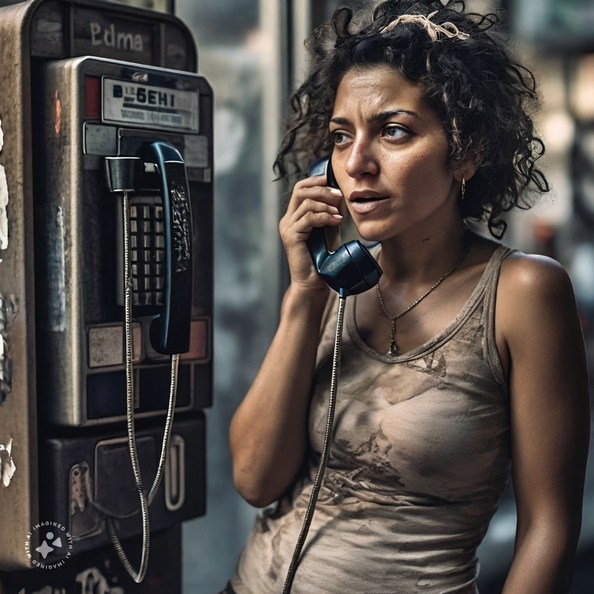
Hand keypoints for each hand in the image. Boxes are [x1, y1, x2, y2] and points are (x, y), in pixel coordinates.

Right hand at [279, 173, 343, 291]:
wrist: (313, 283)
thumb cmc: (322, 260)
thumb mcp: (328, 231)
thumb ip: (330, 215)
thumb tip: (341, 198)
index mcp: (294, 217)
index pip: (300, 188)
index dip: (315, 181)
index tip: (332, 182)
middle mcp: (288, 220)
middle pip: (301, 190)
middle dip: (322, 189)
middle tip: (340, 195)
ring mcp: (288, 228)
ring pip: (305, 202)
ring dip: (326, 204)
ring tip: (340, 213)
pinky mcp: (291, 236)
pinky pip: (308, 218)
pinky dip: (325, 217)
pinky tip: (336, 221)